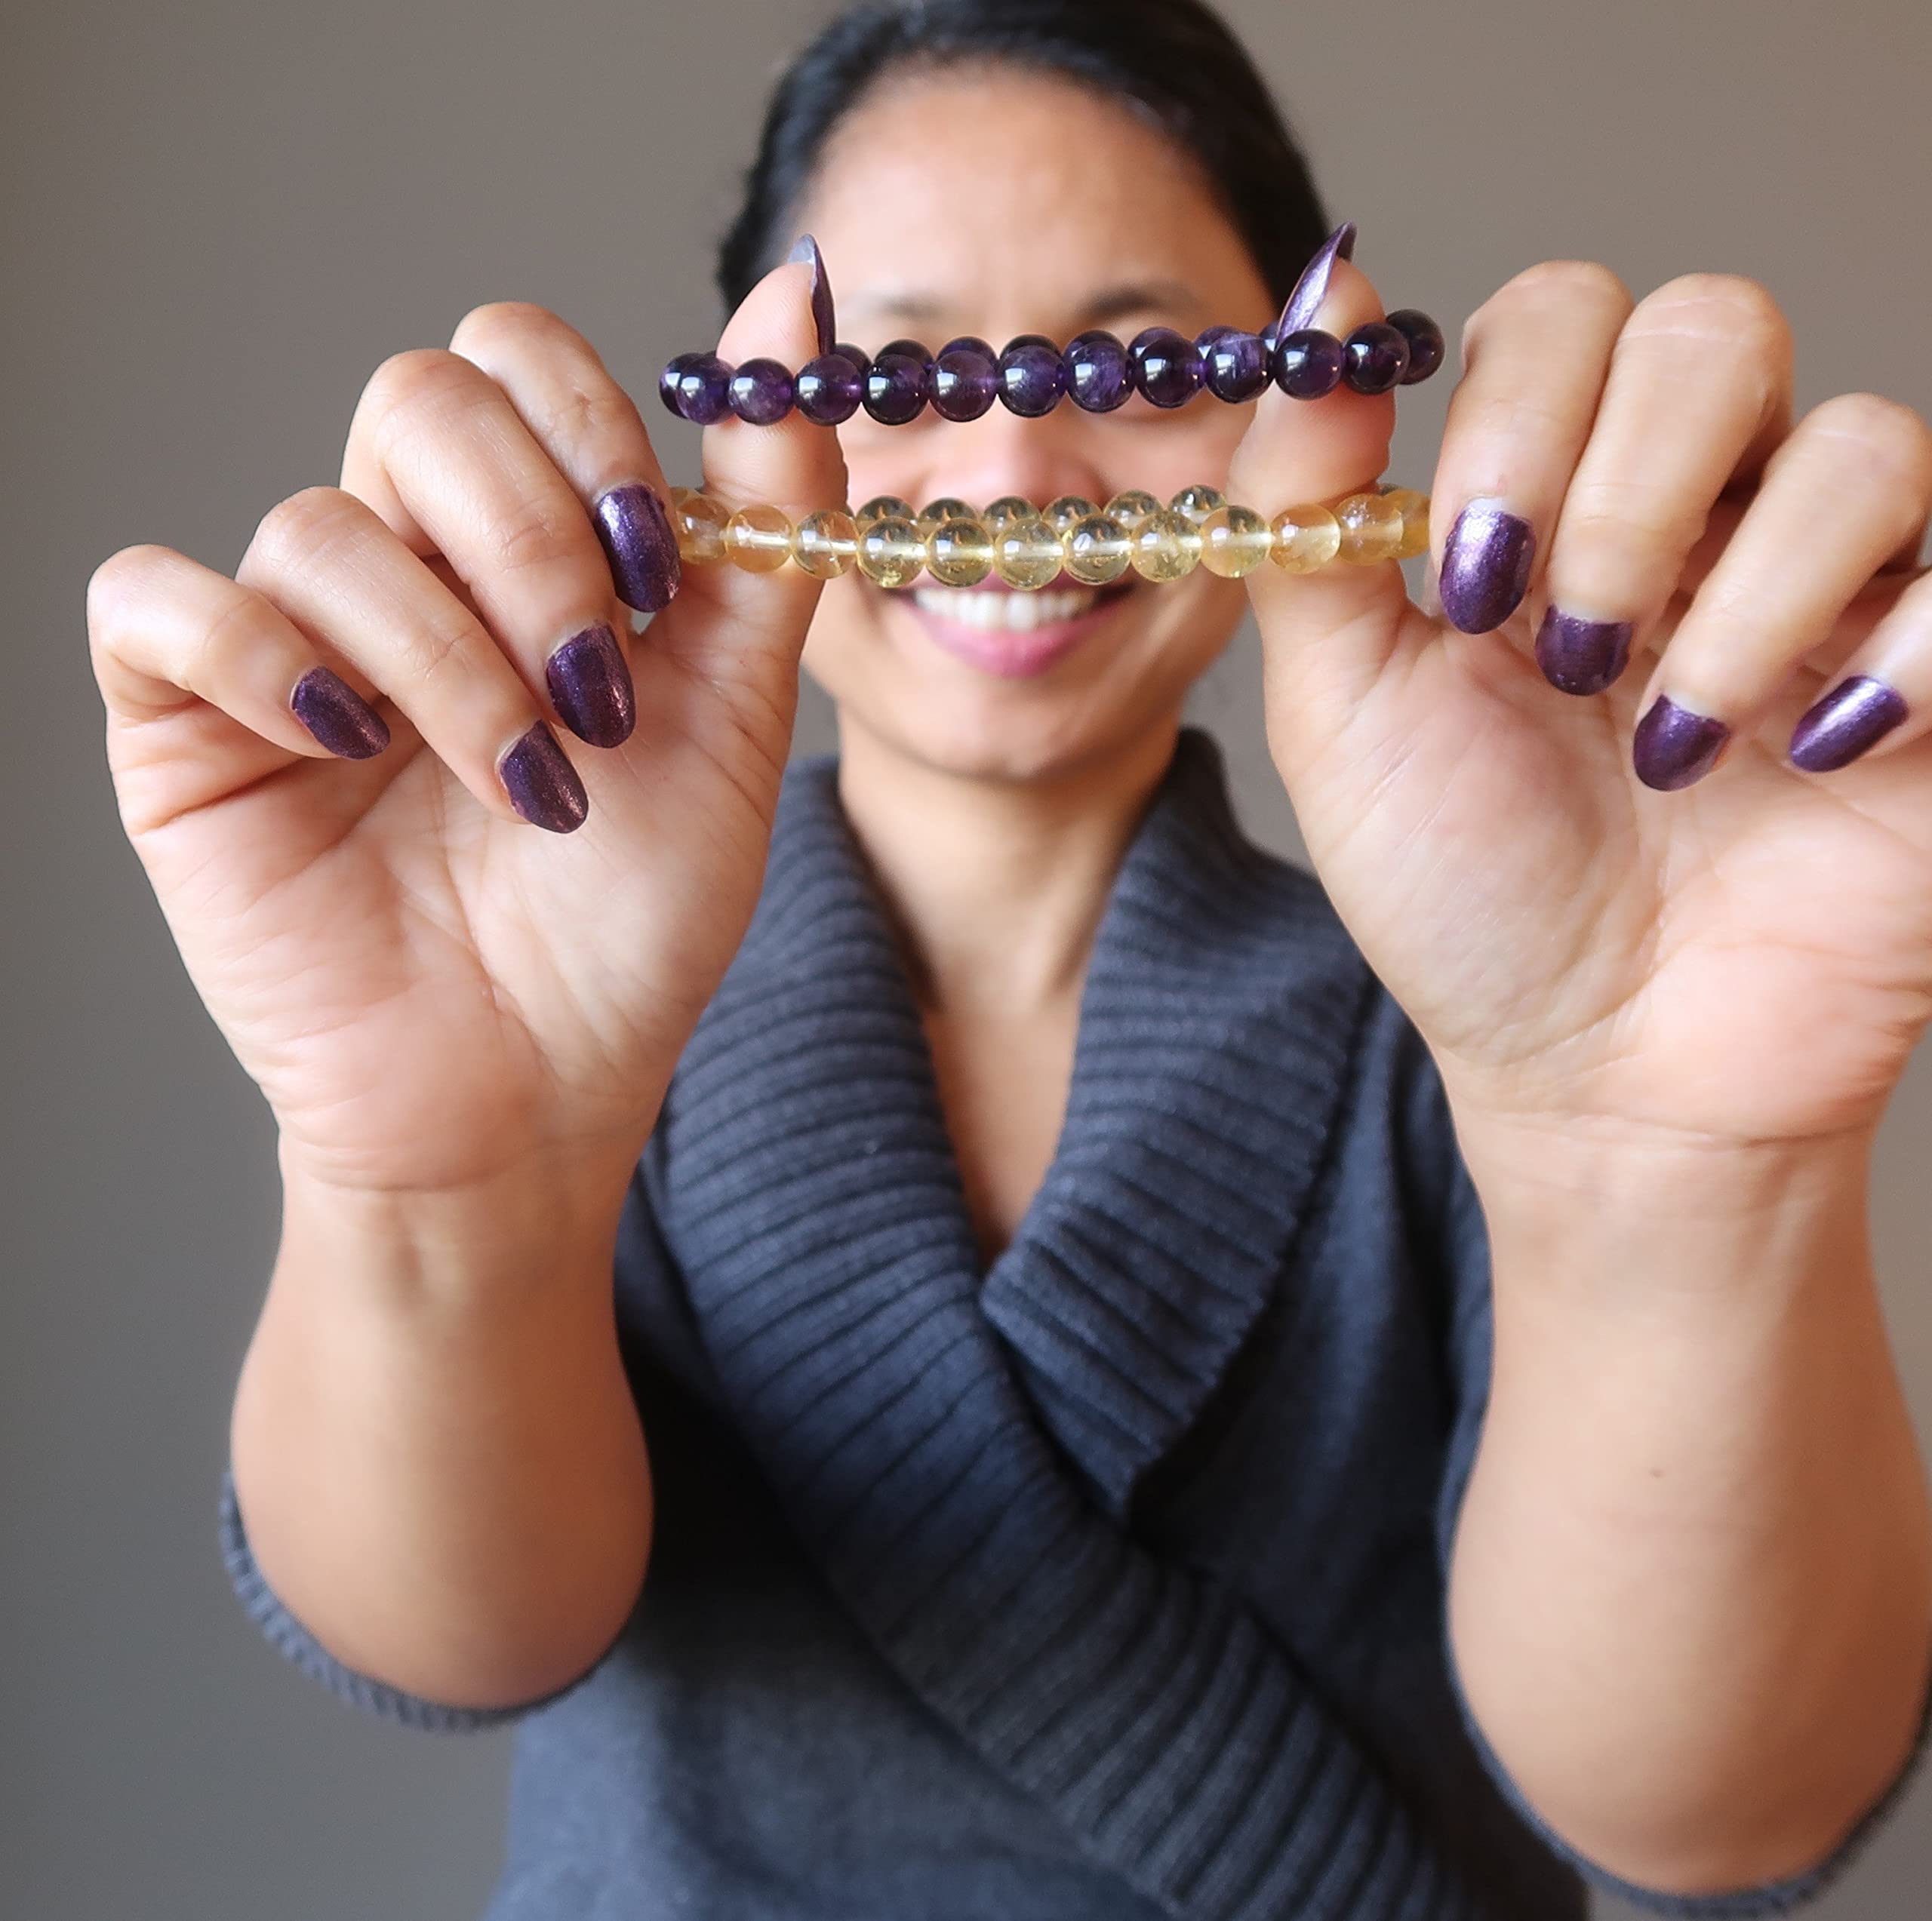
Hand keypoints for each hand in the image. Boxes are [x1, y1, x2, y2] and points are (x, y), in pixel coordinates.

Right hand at [88, 254, 846, 1199]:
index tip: (653, 572)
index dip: (588, 432)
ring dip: (449, 662)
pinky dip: (260, 658)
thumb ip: (765, 509)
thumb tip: (800, 289)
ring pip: (321, 523)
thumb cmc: (632, 922)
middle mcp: (401, 572)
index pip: (517, 361)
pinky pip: (157, 599)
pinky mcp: (185, 725)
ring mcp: (286, 644)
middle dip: (530, 539)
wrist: (536, 1096)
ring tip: (522, 790)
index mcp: (524, 553)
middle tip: (593, 687)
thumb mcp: (737, 710)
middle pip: (417, 396)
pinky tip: (347, 750)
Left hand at [1229, 240, 1931, 1149]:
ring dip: (1740, 603)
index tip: (1470, 583)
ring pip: (1863, 442)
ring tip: (1672, 746)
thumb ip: (1311, 512)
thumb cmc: (1462, 893)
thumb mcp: (1341, 708)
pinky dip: (1891, 659)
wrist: (1588, 1070)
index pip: (1567, 311)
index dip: (1520, 414)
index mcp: (1554, 501)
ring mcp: (1836, 590)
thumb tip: (1325, 301)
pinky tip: (1804, 761)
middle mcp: (1705, 515)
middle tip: (1569, 651)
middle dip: (1626, 490)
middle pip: (1717, 327)